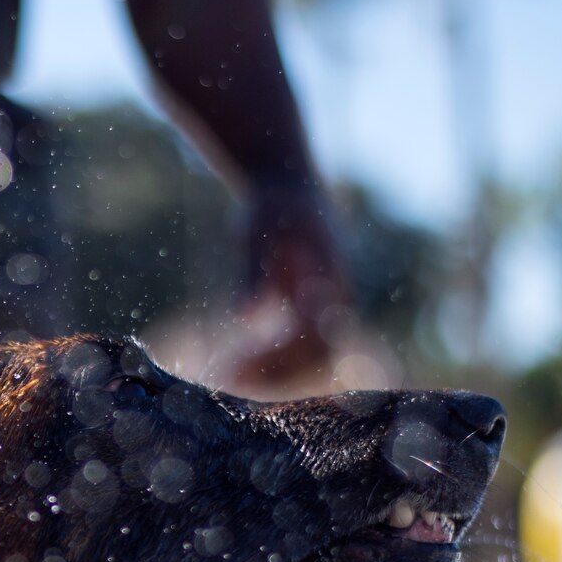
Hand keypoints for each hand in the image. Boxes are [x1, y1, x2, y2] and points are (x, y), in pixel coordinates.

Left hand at [214, 182, 352, 392]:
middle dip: (275, 374)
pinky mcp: (306, 306)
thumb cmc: (270, 205)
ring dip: (271, 370)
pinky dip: (266, 357)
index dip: (282, 363)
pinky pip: (294, 345)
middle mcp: (334, 298)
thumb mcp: (256, 236)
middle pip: (316, 356)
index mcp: (330, 282)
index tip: (243, 372)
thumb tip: (246, 319)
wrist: (285, 181)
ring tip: (227, 376)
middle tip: (230, 379)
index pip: (317, 342)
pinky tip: (233, 364)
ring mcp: (323, 304)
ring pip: (306, 355)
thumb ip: (253, 278)